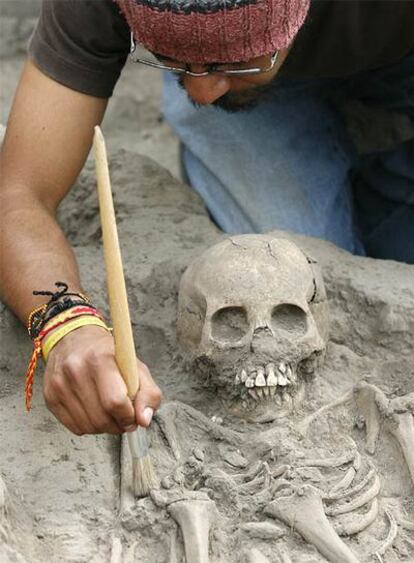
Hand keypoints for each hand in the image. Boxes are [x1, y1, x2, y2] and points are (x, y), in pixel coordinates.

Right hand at [43, 325, 161, 434]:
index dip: (128, 416)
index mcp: (100, 359)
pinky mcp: (50, 396)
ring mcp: (59, 384)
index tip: (133, 416)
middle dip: (118, 425)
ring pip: (88, 426)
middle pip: (101, 418)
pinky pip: (74, 427)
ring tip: (109, 413)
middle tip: (124, 418)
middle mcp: (76, 370)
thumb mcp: (136, 366)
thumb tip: (144, 420)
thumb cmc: (108, 354)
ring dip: (104, 427)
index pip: (115, 401)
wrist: (74, 338)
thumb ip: (148, 393)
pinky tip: (94, 411)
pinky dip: (88, 425)